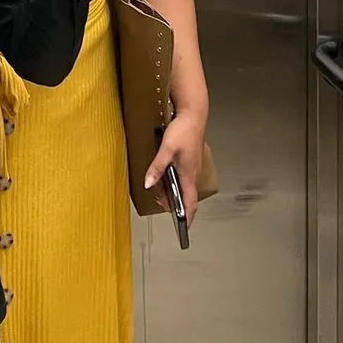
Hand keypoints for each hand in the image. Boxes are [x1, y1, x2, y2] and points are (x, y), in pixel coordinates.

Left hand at [144, 111, 206, 225]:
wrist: (193, 114)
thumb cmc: (183, 130)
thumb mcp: (166, 149)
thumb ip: (157, 167)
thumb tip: (148, 183)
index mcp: (189, 174)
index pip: (190, 202)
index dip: (187, 216)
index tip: (183, 228)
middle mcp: (193, 173)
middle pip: (187, 196)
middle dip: (177, 206)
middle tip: (163, 207)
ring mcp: (193, 166)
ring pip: (185, 186)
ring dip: (175, 193)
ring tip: (161, 194)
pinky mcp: (190, 159)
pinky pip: (184, 177)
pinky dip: (176, 182)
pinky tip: (166, 177)